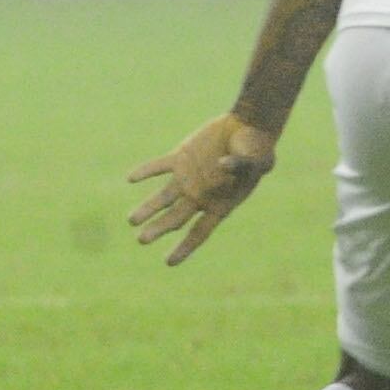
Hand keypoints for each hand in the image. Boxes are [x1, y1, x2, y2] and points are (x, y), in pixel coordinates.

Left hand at [128, 114, 277, 265]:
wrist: (249, 127)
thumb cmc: (258, 149)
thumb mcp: (257, 161)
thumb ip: (241, 166)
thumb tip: (223, 165)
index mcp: (220, 204)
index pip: (199, 232)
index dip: (185, 248)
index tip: (168, 262)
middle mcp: (200, 196)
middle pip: (175, 219)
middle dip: (159, 229)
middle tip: (142, 239)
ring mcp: (189, 178)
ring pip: (163, 198)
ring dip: (147, 208)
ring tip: (131, 220)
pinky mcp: (181, 158)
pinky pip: (159, 167)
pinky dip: (146, 171)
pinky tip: (131, 178)